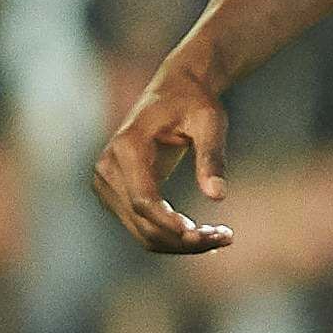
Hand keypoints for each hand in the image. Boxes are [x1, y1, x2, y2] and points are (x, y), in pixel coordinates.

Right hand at [92, 63, 233, 252]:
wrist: (174, 89)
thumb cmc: (194, 101)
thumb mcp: (210, 122)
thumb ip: (212, 156)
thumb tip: (217, 196)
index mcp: (127, 146)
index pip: (144, 201)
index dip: (172, 224)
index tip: (206, 237)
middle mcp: (108, 168)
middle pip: (143, 222)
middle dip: (184, 240)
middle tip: (226, 238)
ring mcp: (106, 184)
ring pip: (142, 232)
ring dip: (180, 243)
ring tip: (222, 237)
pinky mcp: (114, 194)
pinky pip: (142, 227)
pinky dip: (172, 237)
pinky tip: (205, 237)